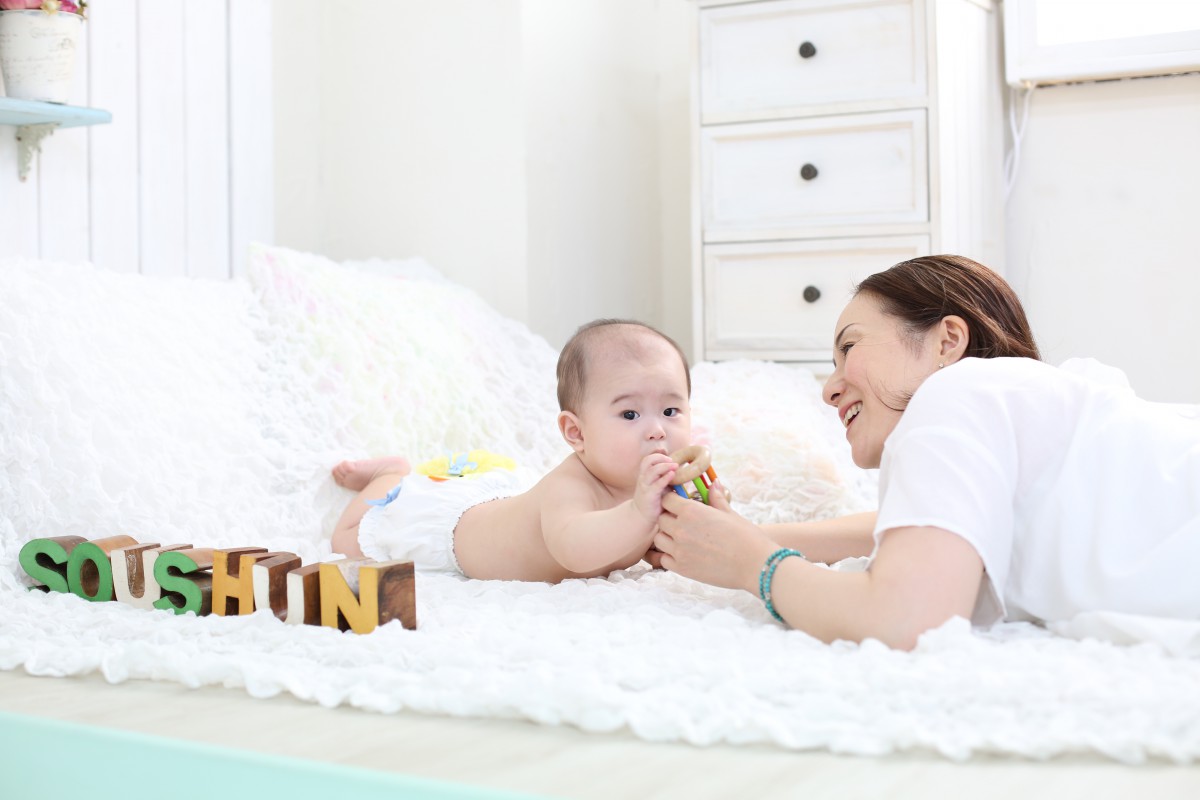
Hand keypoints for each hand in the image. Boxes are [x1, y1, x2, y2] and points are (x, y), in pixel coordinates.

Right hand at [631, 452, 677, 522]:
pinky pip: (657, 484)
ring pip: (652, 471)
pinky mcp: (649, 495)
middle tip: (673, 461)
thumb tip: (684, 472)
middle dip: (661, 458)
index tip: (671, 459)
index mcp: (645, 475)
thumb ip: (666, 479)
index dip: (659, 456)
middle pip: (648, 461)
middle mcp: (644, 478)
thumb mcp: (658, 486)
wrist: (641, 516)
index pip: (649, 459)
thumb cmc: (653, 500)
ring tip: (675, 466)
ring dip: (664, 466)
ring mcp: (646, 486)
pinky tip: (673, 475)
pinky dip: (665, 478)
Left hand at [654, 482, 775, 591]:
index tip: (677, 504)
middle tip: (681, 522)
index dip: (671, 501)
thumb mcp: (730, 513)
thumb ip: (716, 499)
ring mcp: (679, 550)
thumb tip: (714, 483)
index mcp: (692, 511)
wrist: (755, 565)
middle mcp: (681, 529)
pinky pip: (663, 560)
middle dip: (668, 519)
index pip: (666, 500)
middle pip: (661, 519)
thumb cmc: (746, 537)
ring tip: (681, 539)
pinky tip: (682, 554)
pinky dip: (669, 556)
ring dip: (667, 537)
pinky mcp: (682, 568)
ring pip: (658, 540)